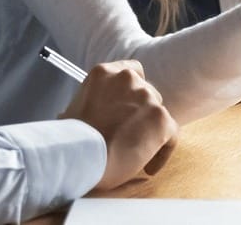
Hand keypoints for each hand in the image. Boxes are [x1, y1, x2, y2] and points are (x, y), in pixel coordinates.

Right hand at [60, 60, 178, 190]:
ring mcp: (147, 97)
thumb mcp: (69, 112)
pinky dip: (162, 151)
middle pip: (146, 93)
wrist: (80, 155)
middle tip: (130, 134)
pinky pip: (171, 134)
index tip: (129, 107)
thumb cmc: (70, 140)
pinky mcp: (161, 118)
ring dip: (150, 131)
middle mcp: (128, 79)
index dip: (132, 91)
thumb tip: (72, 117)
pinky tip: (149, 168)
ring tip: (137, 153)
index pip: (131, 71)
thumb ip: (85, 106)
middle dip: (140, 114)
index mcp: (104, 73)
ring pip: (158, 113)